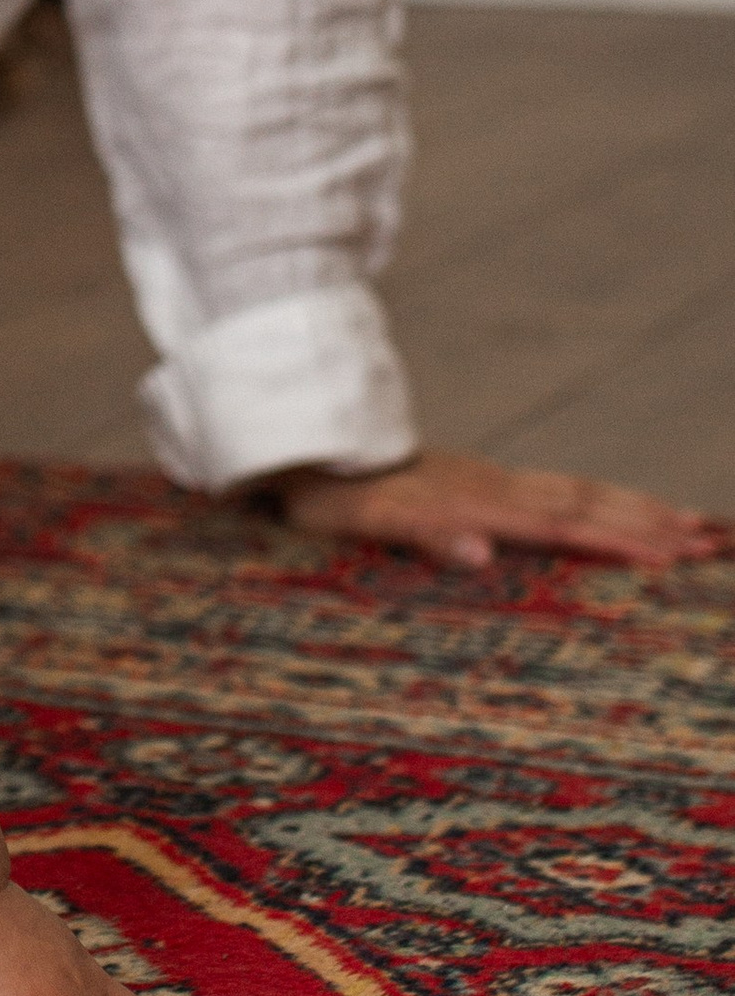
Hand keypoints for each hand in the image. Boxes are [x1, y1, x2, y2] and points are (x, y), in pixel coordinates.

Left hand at [276, 449, 719, 570]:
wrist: (301, 442)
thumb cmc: (327, 495)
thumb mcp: (362, 522)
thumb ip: (422, 535)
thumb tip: (481, 553)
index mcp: (474, 503)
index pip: (562, 524)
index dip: (619, 539)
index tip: (673, 553)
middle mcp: (493, 489)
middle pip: (586, 504)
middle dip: (651, 524)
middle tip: (712, 542)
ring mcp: (491, 482)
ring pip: (580, 493)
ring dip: (637, 509)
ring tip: (694, 524)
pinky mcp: (482, 484)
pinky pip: (557, 492)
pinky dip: (601, 501)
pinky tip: (620, 512)